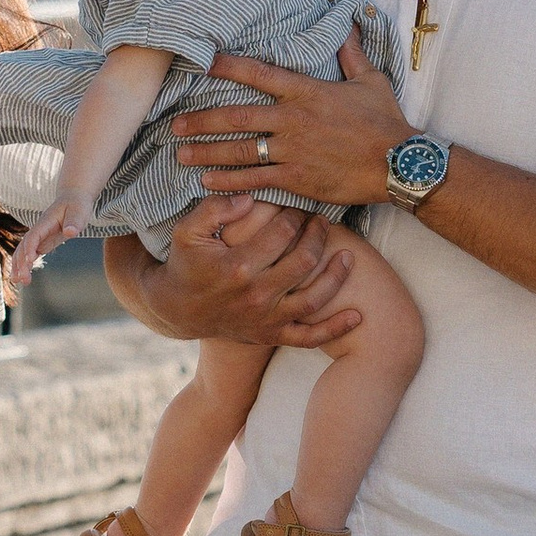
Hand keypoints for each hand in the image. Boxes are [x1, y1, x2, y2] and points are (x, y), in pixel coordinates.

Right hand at [12, 199, 88, 287]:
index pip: (34, 235)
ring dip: (19, 265)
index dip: (30, 247)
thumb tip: (70, 232)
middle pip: (24, 245)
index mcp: (46, 221)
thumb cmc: (77, 205)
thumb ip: (74, 222)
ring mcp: (39, 236)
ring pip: (23, 250)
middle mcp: (39, 229)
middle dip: (21, 262)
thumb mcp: (80, 211)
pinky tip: (22, 276)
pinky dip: (24, 264)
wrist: (73, 198)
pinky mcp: (42, 241)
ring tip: (17, 281)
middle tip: (22, 279)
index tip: (30, 260)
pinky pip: (29, 253)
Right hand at [118, 196, 362, 347]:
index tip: (297, 207)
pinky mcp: (272, 335)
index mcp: (237, 267)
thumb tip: (251, 197)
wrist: (178, 310)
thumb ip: (215, 209)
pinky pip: (309, 338)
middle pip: (304, 261)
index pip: (281, 233)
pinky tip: (357, 316)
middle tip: (323, 222)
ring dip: (337, 276)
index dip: (294, 214)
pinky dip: (335, 329)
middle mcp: (256, 295)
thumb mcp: (187, 231)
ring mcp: (266, 319)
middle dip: (318, 236)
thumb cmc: (186, 264)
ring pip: (314, 298)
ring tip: (349, 256)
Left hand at [171, 39, 410, 210]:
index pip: (258, 73)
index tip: (201, 62)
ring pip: (239, 151)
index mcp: (305, 91)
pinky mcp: (296, 179)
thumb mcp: (370, 80)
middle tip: (174, 125)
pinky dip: (228, 182)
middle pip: (235, 117)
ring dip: (206, 153)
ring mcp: (292, 150)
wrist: (399, 163)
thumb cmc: (385, 121)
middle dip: (201, 121)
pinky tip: (207, 183)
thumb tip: (348, 22)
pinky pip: (255, 179)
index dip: (227, 66)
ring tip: (181, 155)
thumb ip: (350, 53)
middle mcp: (292, 119)